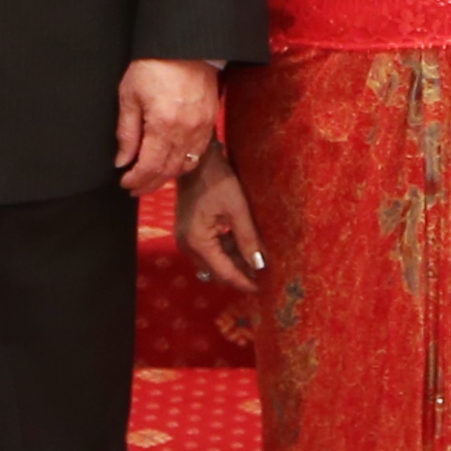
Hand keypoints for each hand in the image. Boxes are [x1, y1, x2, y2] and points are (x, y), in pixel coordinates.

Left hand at [115, 58, 221, 198]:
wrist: (184, 44)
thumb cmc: (154, 65)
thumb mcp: (130, 96)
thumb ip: (126, 132)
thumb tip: (122, 160)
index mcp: (163, 124)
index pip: (151, 166)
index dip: (137, 179)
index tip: (125, 183)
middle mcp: (186, 130)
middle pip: (169, 171)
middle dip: (150, 183)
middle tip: (135, 188)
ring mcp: (202, 127)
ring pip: (185, 165)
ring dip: (167, 176)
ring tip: (151, 178)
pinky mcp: (211, 120)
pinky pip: (198, 152)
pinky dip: (183, 162)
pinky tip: (171, 162)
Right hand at [179, 159, 264, 289]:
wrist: (197, 160)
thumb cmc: (218, 181)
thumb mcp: (238, 209)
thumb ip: (248, 239)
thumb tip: (260, 265)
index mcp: (198, 243)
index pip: (224, 273)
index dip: (244, 282)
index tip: (264, 289)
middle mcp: (188, 246)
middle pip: (217, 271)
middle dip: (240, 274)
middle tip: (264, 277)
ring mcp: (187, 239)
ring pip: (213, 261)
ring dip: (234, 262)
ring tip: (257, 261)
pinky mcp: (190, 231)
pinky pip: (209, 249)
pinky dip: (226, 251)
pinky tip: (243, 246)